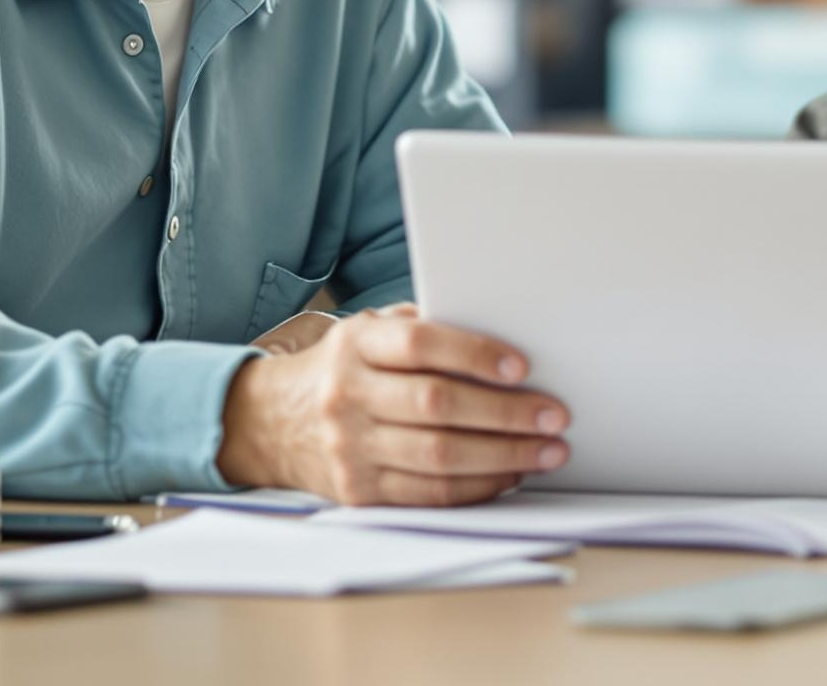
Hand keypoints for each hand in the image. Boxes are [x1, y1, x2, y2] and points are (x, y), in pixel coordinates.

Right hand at [217, 304, 570, 505]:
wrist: (272, 423)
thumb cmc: (345, 370)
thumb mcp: (368, 335)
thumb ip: (422, 331)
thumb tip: (502, 338)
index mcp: (354, 345)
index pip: (419, 345)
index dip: (473, 354)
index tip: (522, 366)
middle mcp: (347, 396)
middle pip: (436, 405)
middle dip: (506, 413)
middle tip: (554, 415)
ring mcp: (349, 448)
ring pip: (438, 456)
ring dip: (504, 456)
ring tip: (547, 450)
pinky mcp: (358, 492)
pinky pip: (429, 494)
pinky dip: (477, 487)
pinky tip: (509, 475)